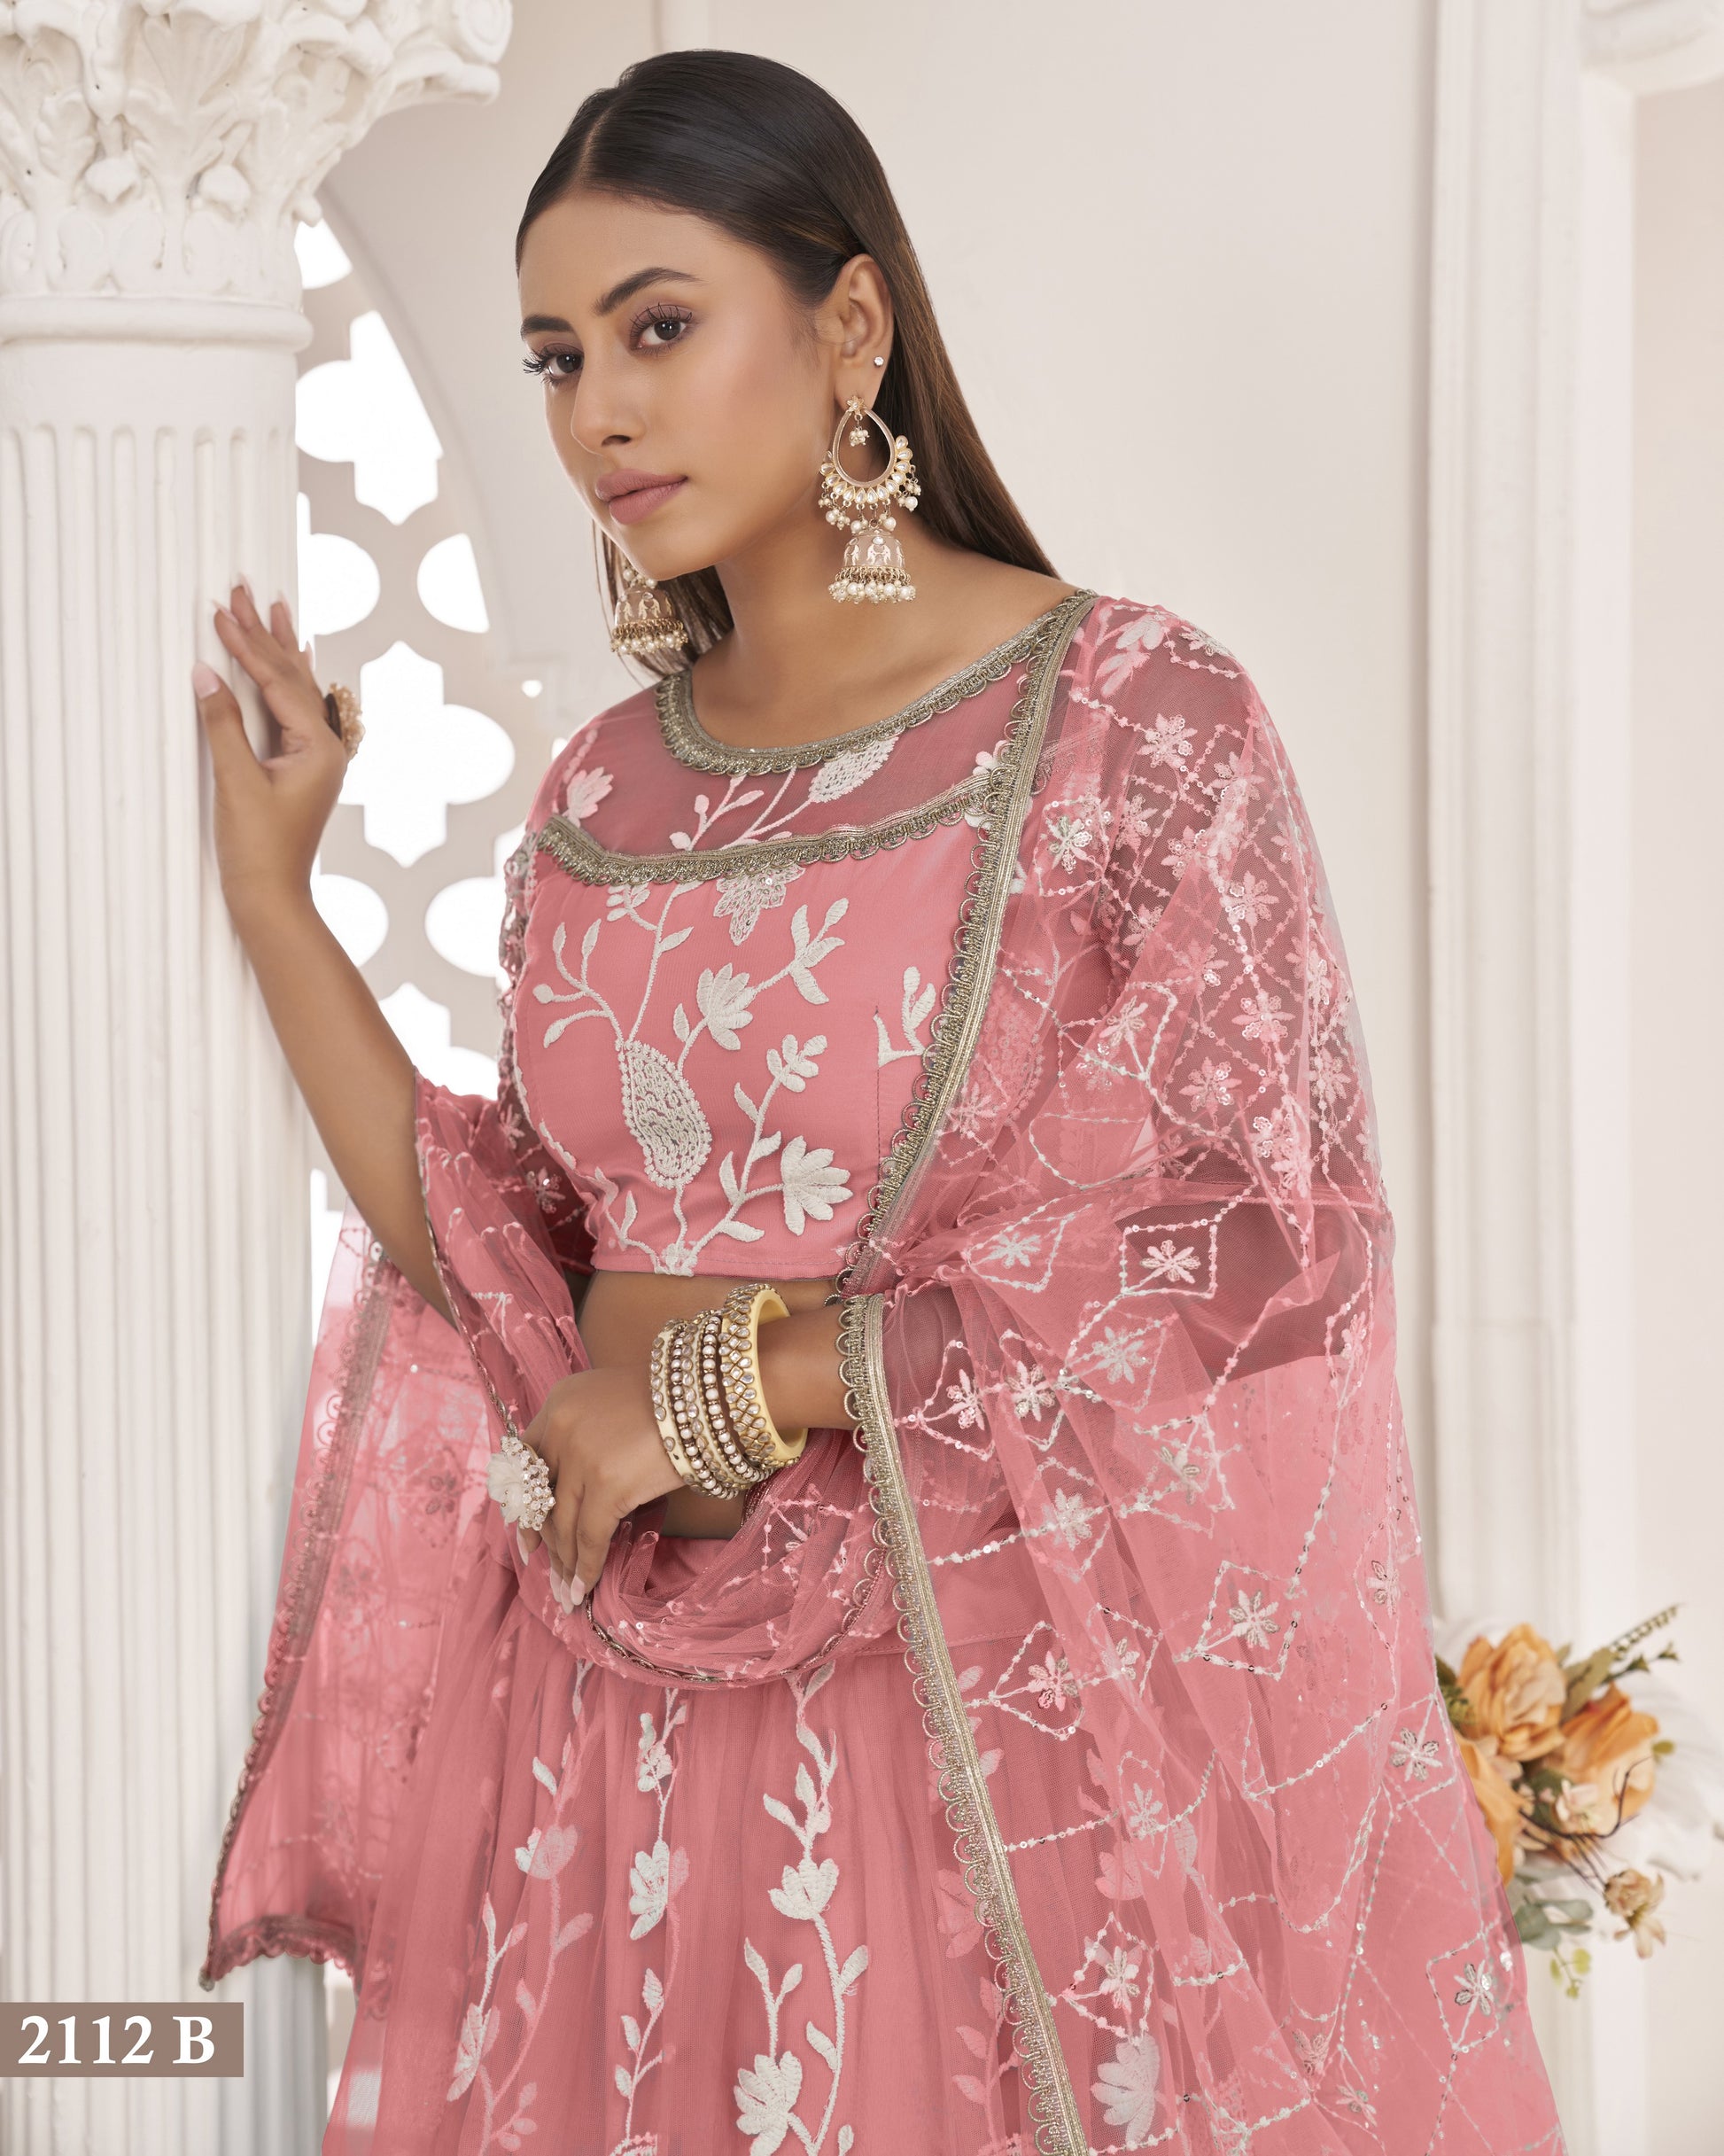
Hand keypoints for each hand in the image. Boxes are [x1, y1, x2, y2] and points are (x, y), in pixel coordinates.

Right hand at [192, 582, 348, 913]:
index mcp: (320, 749)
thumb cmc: (259, 850)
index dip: (247, 647)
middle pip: (293, 678)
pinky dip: (283, 681)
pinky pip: (293, 710)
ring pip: (295, 690)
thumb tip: (205, 674)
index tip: (220, 613)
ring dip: (278, 649)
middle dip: (266, 634)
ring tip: (271, 609)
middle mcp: (326, 749)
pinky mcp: (299, 769)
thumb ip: (222, 725)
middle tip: (243, 590)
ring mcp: (315, 758)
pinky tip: (287, 663)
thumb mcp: (237, 783)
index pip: (279, 683)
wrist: (271, 898)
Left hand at [515, 1364, 684, 1598]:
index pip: (527, 1463)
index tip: (527, 1535)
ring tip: (567, 1592)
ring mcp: (582, 1455)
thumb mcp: (615, 1401)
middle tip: (548, 1572)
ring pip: (563, 1524)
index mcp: (559, 1401)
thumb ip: (588, 1433)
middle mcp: (562, 1426)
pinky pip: (590, 1537)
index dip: (525, 1504)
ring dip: (565, 1563)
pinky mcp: (607, 1484)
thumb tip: (575, 1489)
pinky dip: (586, 1567)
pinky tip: (585, 1588)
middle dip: (544, 1542)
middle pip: (542, 1497)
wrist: (713, 1396)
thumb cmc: (676, 1399)